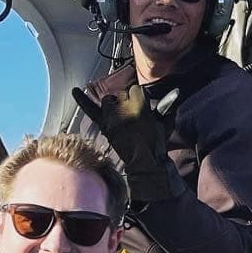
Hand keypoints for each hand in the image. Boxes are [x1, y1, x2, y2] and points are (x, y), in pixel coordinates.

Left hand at [71, 77, 170, 204]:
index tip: (141, 107)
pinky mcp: (104, 126)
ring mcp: (111, 117)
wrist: (144, 163)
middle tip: (131, 117)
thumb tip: (176, 92)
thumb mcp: (162, 121)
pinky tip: (75, 90)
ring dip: (112, 106)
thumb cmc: (155, 143)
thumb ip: (164, 106)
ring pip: (108, 101)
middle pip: (120, 94)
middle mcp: (123, 108)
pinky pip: (90, 109)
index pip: (135, 90)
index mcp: (139, 104)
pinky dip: (82, 99)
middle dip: (125, 102)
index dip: (138, 98)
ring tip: (119, 116)